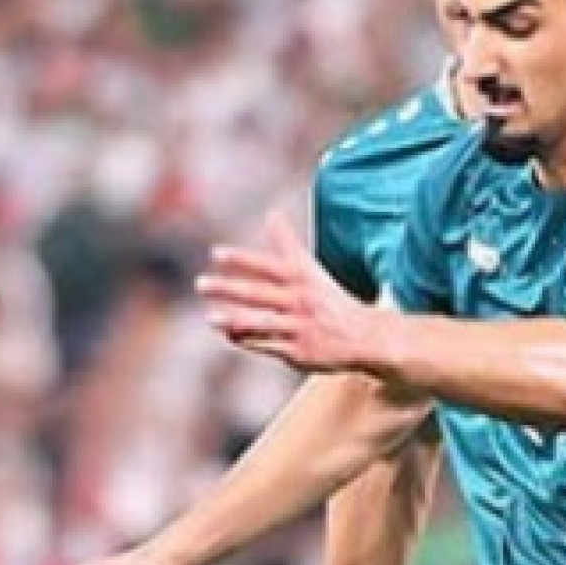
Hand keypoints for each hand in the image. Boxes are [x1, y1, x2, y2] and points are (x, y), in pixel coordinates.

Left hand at [199, 212, 398, 373]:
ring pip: (261, 322)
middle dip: (228, 288)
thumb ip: (287, 244)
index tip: (216, 254)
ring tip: (210, 318)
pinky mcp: (298, 351)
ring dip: (234, 320)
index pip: (267, 266)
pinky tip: (229, 335)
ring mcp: (298, 327)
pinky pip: (267, 345)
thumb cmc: (330, 300)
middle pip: (258, 293)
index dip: (242, 260)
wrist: (364, 337)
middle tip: (200, 284)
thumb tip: (272, 213)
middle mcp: (299, 301)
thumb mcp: (311, 270)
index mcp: (302, 279)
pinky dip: (248, 340)